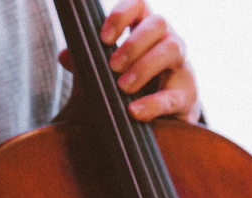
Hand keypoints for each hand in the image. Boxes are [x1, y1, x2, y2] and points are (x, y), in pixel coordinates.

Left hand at [59, 0, 201, 123]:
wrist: (151, 132)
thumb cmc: (124, 96)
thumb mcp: (100, 80)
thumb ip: (84, 67)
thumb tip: (64, 55)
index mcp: (144, 32)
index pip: (139, 5)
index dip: (122, 14)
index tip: (104, 38)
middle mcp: (167, 42)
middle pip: (158, 22)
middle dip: (133, 44)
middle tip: (113, 66)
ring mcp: (181, 67)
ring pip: (172, 48)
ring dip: (144, 66)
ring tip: (123, 87)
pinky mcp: (186, 97)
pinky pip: (174, 95)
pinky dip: (153, 104)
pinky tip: (135, 111)